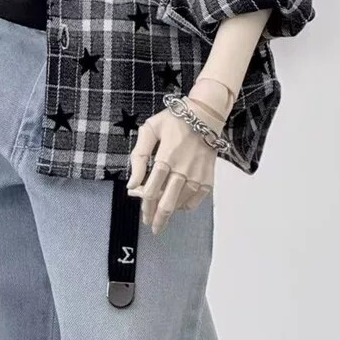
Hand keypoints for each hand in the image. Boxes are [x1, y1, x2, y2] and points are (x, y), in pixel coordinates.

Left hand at [126, 96, 226, 234]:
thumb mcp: (150, 129)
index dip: (144, 204)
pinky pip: (195, 202)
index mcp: (166, 157)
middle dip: (156, 218)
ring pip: (180, 204)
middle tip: (150, 225)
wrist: (205, 115)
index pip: (152, 190)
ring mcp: (197, 176)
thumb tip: (132, 184)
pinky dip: (185, 206)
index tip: (140, 208)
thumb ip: (138, 156)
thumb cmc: (175, 120)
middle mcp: (183, 169)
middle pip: (166, 203)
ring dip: (169, 212)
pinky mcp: (208, 178)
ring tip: (161, 214)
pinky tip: (177, 205)